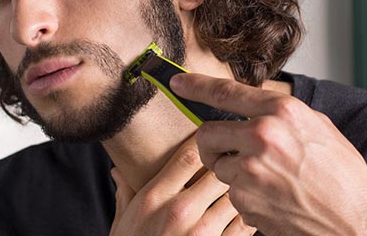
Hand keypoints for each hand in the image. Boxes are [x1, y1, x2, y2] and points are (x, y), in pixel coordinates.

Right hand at [109, 134, 255, 235]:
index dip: (203, 142)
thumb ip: (125, 193)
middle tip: (231, 160)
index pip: (188, 155)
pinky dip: (246, 216)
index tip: (208, 140)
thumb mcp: (122, 222)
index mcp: (153, 198)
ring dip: (239, 190)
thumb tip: (119, 170)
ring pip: (236, 196)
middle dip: (226, 165)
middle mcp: (179, 212)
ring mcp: (202, 235)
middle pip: (218, 171)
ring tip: (241, 185)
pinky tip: (242, 213)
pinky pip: (245, 226)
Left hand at [170, 73, 366, 235]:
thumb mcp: (317, 128)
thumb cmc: (342, 177)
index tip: (177, 83)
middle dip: (212, 144)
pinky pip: (230, 192)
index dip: (196, 85)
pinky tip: (272, 198)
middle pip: (207, 133)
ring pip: (217, 165)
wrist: (356, 224)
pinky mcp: (245, 200)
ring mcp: (251, 170)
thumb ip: (279, 114)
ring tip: (268, 179)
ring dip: (233, 172)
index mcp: (281, 113)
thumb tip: (250, 106)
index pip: (226, 92)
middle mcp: (262, 137)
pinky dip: (245, 195)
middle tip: (229, 152)